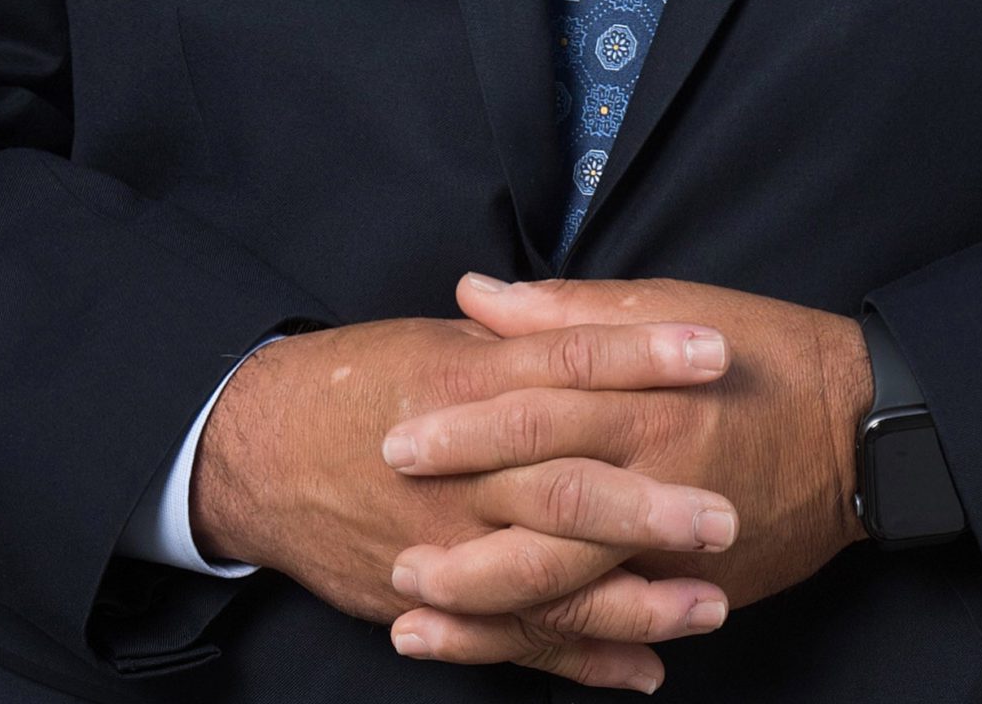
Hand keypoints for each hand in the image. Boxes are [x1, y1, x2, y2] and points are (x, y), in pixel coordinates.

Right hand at [192, 315, 743, 690]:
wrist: (256, 452)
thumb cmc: (355, 384)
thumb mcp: (437, 345)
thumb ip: (516, 337)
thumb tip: (586, 313)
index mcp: (467, 385)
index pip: (569, 364)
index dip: (644, 356)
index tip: (716, 353)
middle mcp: (460, 471)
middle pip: (566, 488)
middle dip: (649, 508)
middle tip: (725, 517)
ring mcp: (445, 545)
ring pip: (547, 580)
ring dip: (633, 602)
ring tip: (710, 606)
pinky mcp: (429, 603)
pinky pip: (514, 639)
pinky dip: (581, 659)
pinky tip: (647, 669)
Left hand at [379, 275, 873, 657]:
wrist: (865, 429)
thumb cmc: (765, 353)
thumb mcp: (668, 307)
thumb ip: (567, 314)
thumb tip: (476, 298)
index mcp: (641, 397)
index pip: (533, 414)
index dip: (461, 431)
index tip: (396, 440)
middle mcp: (654, 473)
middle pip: (538, 511)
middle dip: (457, 532)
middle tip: (388, 544)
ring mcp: (676, 542)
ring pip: (566, 584)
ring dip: (484, 602)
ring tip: (409, 610)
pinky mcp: (696, 588)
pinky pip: (614, 626)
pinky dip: (554, 644)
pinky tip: (497, 646)